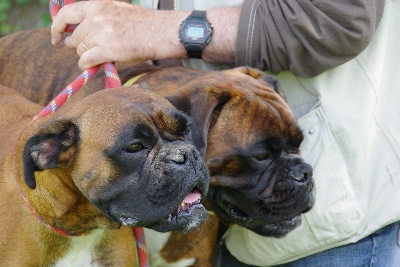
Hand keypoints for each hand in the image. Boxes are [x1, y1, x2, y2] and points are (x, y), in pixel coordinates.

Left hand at [51, 0, 187, 69]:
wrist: (159, 33)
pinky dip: (86, 65)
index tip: (56, 37)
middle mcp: (96, 17)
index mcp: (97, 5)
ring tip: (99, 55)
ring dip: (86, 55)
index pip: (66, 14)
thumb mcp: (116, 10)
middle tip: (89, 49)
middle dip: (78, 45)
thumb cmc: (142, 24)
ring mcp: (100, 34)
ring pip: (79, 50)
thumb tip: (77, 31)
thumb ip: (96, 17)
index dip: (57, 27)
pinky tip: (93, 65)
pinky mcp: (107, 50)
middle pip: (74, 37)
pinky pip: (85, 61)